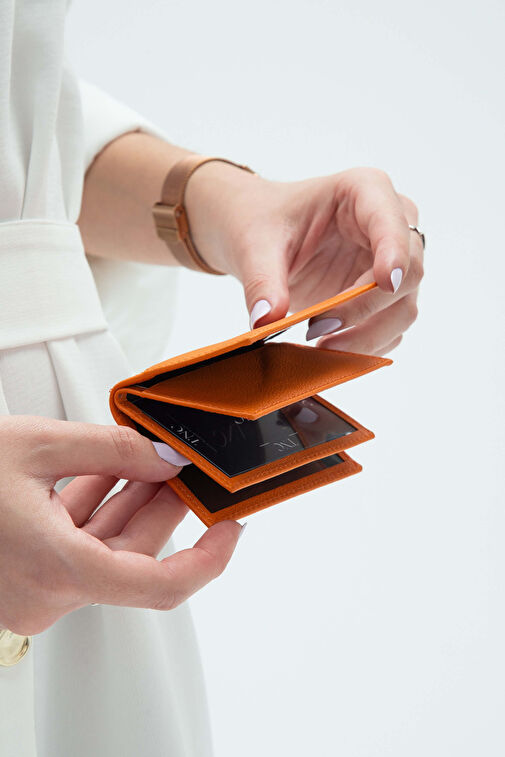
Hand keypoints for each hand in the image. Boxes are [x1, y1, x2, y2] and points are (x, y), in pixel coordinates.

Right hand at [0, 416, 241, 634]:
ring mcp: (34, 589)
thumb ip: (111, 449)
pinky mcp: (25, 577)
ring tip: (150, 459)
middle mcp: (46, 594)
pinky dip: (96, 508)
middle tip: (185, 468)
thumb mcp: (37, 446)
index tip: (230, 528)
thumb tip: (164, 458)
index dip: (208, 558)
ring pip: (105, 547)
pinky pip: (77, 546)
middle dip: (163, 504)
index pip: (159, 585)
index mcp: (55, 570)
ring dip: (130, 500)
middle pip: (134, 553)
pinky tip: (110, 471)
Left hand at [186, 164, 423, 354]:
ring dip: (367, 335)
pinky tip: (331, 349)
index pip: (393, 223)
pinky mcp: (385, 298)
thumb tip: (266, 321)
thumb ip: (261, 281)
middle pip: (409, 273)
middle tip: (317, 327)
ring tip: (319, 345)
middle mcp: (391, 224)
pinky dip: (365, 346)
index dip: (395, 254)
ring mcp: (394, 263)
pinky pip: (391, 329)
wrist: (262, 238)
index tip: (386, 283)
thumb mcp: (254, 245)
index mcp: (365, 192)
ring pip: (404, 308)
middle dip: (366, 307)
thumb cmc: (264, 223)